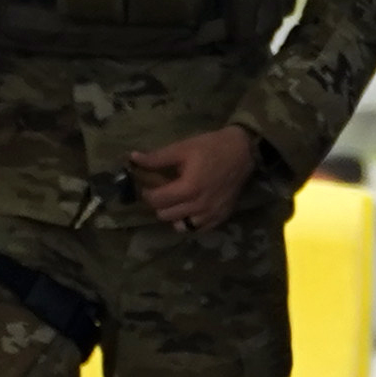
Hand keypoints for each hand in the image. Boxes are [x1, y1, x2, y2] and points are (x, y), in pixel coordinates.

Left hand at [123, 124, 259, 230]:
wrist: (243, 151)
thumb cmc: (211, 147)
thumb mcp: (182, 148)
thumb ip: (157, 158)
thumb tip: (133, 158)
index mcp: (188, 188)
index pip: (157, 200)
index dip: (147, 193)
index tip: (147, 186)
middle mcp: (199, 206)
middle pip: (165, 215)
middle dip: (159, 204)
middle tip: (161, 192)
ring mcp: (211, 214)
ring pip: (180, 226)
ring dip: (173, 215)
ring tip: (175, 202)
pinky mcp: (220, 217)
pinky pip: (198, 229)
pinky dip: (190, 222)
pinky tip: (189, 209)